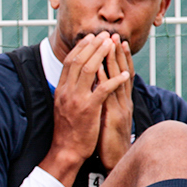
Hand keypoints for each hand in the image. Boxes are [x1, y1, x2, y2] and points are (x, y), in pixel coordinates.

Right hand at [40, 33, 129, 184]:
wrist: (65, 151)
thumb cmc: (67, 131)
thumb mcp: (63, 107)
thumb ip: (69, 91)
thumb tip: (76, 78)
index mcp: (61, 90)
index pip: (69, 62)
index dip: (81, 48)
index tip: (91, 38)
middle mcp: (67, 91)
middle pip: (79, 60)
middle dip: (92, 45)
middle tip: (104, 35)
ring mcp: (77, 100)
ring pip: (89, 70)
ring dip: (102, 55)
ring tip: (113, 45)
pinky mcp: (88, 110)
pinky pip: (103, 90)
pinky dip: (114, 80)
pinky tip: (125, 74)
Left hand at [96, 35, 134, 170]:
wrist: (114, 160)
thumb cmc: (107, 138)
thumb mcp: (106, 116)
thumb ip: (106, 102)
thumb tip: (99, 88)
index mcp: (121, 101)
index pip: (121, 74)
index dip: (119, 57)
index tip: (115, 40)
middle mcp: (123, 102)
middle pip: (123, 73)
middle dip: (118, 54)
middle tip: (115, 35)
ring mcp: (120, 109)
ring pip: (118, 81)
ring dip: (114, 62)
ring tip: (111, 44)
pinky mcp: (114, 118)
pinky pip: (109, 96)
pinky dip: (106, 82)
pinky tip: (102, 70)